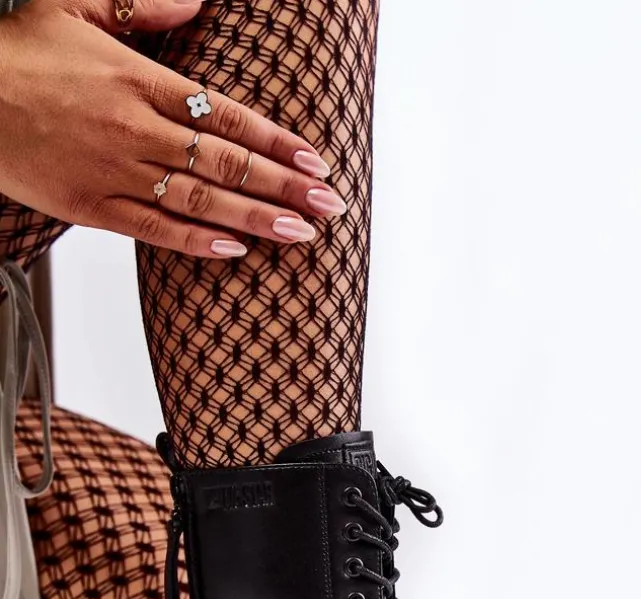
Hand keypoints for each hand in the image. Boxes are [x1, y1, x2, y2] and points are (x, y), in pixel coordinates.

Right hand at [0, 0, 345, 256]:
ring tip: (299, 235)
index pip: (228, 114)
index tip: (315, 161)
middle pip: (227, 161)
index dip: (277, 141)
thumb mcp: (74, 4)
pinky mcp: (89, 207)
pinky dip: (195, 241)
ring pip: (200, 199)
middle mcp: (135, 128)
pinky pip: (153, 229)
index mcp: (138, 78)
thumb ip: (142, 7)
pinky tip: (232, 249)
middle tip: (328, 207)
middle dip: (284, 187)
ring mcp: (114, 171)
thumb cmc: (15, 51)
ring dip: (255, 219)